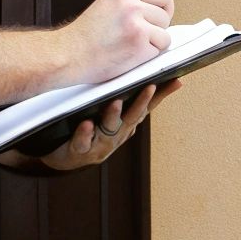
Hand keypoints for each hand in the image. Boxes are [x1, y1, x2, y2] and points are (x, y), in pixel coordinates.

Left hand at [0, 81, 178, 175]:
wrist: (67, 159)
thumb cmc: (94, 135)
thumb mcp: (116, 119)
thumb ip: (132, 101)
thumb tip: (153, 80)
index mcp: (126, 126)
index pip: (147, 107)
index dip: (160, 96)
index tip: (174, 81)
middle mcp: (117, 136)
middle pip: (132, 117)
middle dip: (142, 102)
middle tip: (149, 86)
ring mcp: (99, 145)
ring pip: (109, 130)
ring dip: (113, 116)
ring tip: (115, 103)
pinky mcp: (79, 151)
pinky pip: (82, 142)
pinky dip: (85, 133)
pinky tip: (87, 124)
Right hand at [63, 0, 173, 82]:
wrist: (68, 54)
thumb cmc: (84, 35)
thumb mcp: (107, 5)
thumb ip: (130, 3)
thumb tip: (154, 8)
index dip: (165, 8)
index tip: (161, 15)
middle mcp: (133, 6)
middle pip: (165, 17)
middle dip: (156, 28)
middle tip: (140, 36)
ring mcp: (137, 26)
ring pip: (164, 36)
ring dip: (152, 44)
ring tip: (130, 46)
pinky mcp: (139, 46)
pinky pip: (157, 52)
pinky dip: (146, 57)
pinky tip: (128, 55)